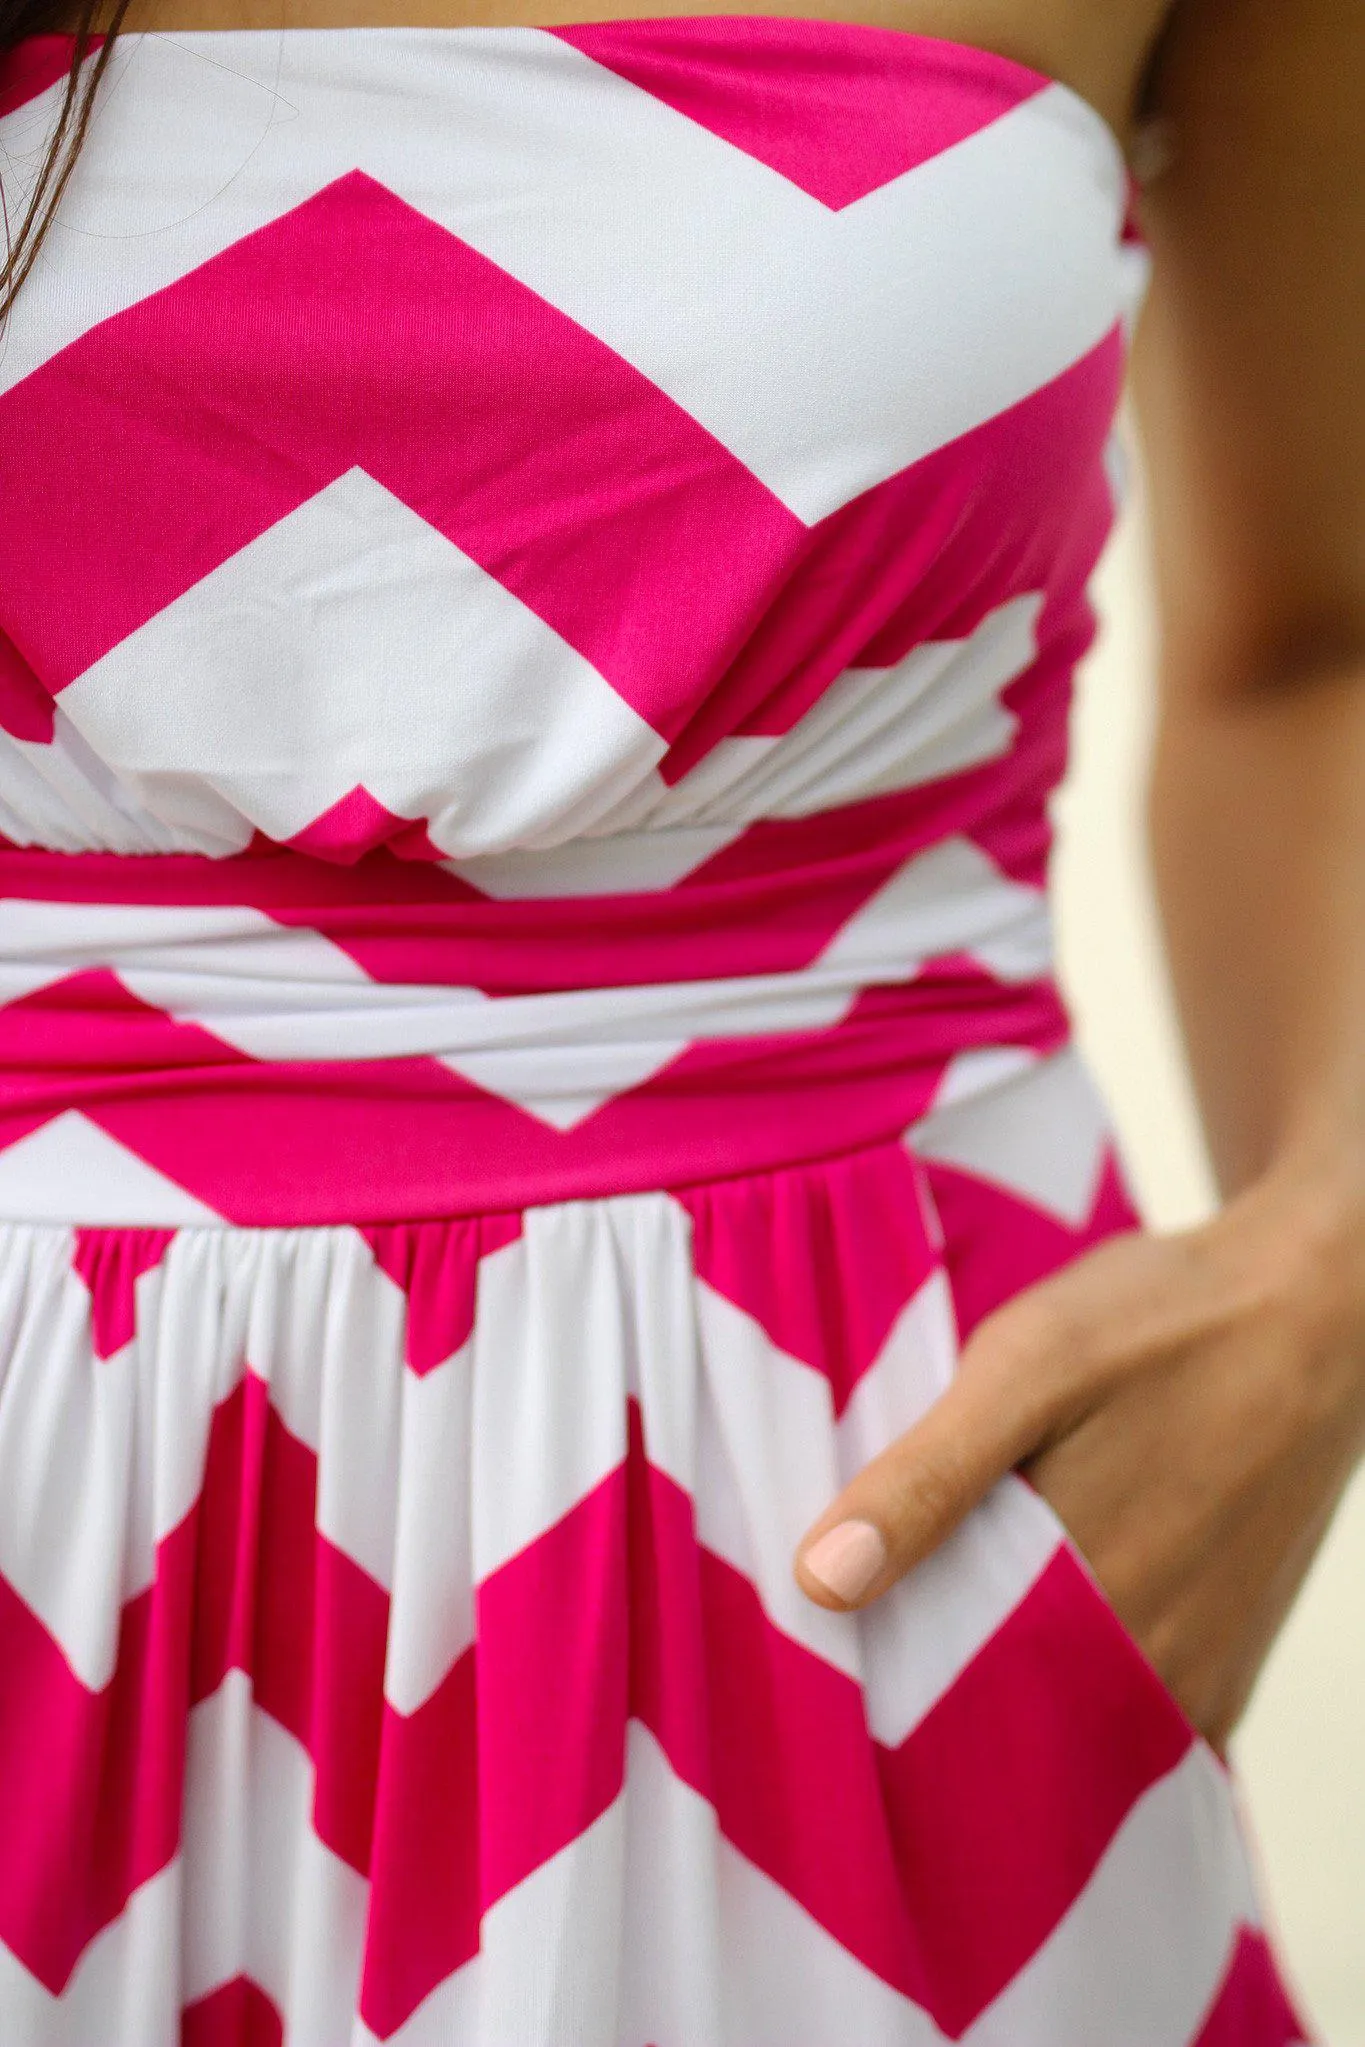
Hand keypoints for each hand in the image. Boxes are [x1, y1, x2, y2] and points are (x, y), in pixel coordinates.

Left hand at [794, 1155, 1364, 1751]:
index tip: (813, 1648)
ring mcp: (1198, 1668)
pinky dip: (1065, 1678)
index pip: (938, 1706)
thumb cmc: (1165, 1323)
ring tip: (925, 1608)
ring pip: (1063, 1720)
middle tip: (856, 1626)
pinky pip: (1125, 1708)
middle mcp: (1151, 1667)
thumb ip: (927, 1477)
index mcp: (1085, 1607)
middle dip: (923, 1689)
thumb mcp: (1028, 1366)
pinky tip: (1019, 1609)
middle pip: (1002, 1722)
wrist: (1313, 1306)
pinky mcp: (1227, 1655)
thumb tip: (818, 1585)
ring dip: (994, 1683)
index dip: (867, 1683)